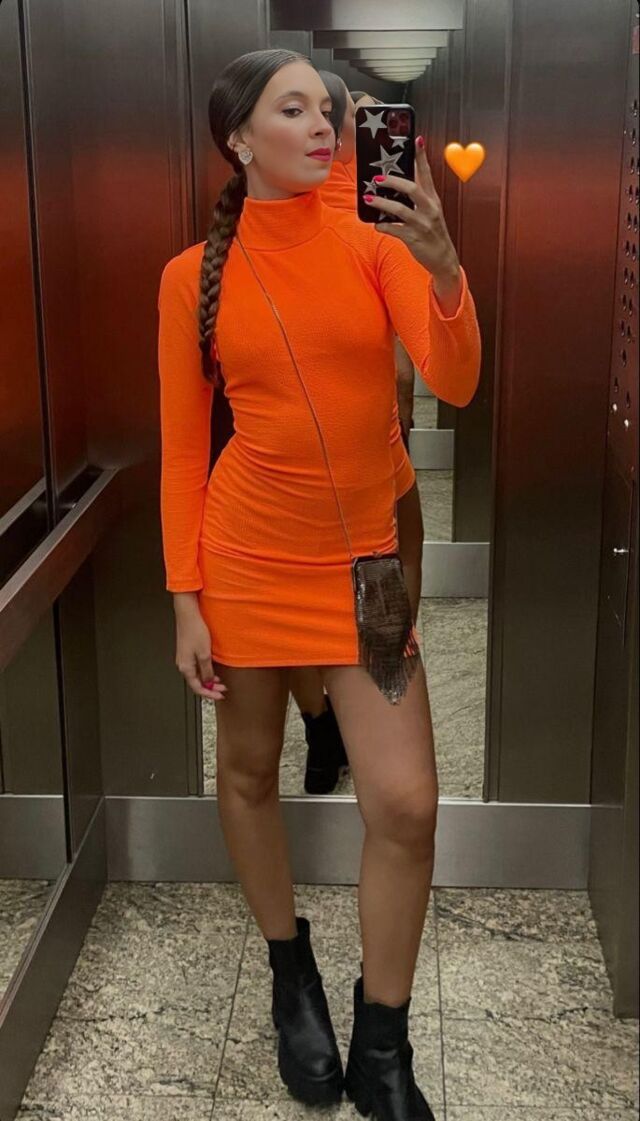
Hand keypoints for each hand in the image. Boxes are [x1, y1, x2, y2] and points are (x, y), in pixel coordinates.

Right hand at [173, 594, 226, 699]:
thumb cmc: (194, 630)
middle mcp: (183, 664)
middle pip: (197, 682)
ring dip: (209, 680)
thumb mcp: (204, 654)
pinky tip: (213, 669)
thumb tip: (208, 682)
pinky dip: (205, 671)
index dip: (209, 694)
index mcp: (185, 667)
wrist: (188, 614)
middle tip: (222, 690)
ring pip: (197, 675)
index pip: (197, 688)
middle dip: (210, 688)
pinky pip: (196, 667)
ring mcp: (185, 658)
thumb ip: (207, 670)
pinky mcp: (188, 652)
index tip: (220, 696)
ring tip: (219, 681)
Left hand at [364, 137, 461, 307]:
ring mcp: (422, 224)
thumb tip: (396, 185)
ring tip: (369, 198)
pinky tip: (376, 225)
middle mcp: (429, 209)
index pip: (426, 173)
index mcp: (433, 199)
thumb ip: (417, 198)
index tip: (417, 139)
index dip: (421, 156)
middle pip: (411, 188)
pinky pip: (395, 230)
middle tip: (377, 179)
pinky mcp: (414, 238)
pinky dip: (383, 226)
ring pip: (400, 209)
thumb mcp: (429, 212)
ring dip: (382, 203)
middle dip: (392, 182)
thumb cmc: (432, 232)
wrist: (443, 259)